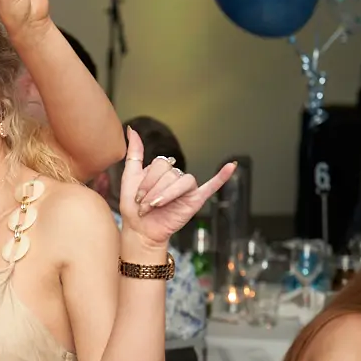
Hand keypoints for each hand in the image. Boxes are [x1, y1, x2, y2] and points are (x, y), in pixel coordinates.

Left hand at [116, 127, 236, 249]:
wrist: (140, 231)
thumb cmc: (134, 207)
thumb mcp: (129, 177)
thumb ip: (134, 153)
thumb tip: (131, 129)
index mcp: (162, 170)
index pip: (160, 163)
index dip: (148, 181)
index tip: (138, 197)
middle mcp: (175, 176)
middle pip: (171, 172)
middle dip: (154, 190)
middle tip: (146, 205)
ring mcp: (186, 187)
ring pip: (183, 181)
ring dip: (167, 195)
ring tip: (156, 206)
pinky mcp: (196, 198)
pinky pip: (212, 185)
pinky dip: (222, 177)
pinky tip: (231, 166)